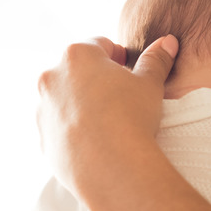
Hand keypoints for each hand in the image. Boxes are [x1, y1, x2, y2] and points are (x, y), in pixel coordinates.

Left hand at [36, 35, 178, 194]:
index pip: (99, 44)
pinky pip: (59, 127)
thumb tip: (167, 42)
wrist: (113, 168)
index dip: (117, 55)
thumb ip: (155, 59)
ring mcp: (44, 109)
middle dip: (96, 78)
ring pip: (64, 99)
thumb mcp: (150, 84)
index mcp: (76, 56)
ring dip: (81, 103)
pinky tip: (95, 140)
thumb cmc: (132, 117)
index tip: (128, 69)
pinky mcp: (43, 138)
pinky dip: (73, 129)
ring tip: (107, 121)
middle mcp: (52, 78)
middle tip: (120, 96)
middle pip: (77, 70)